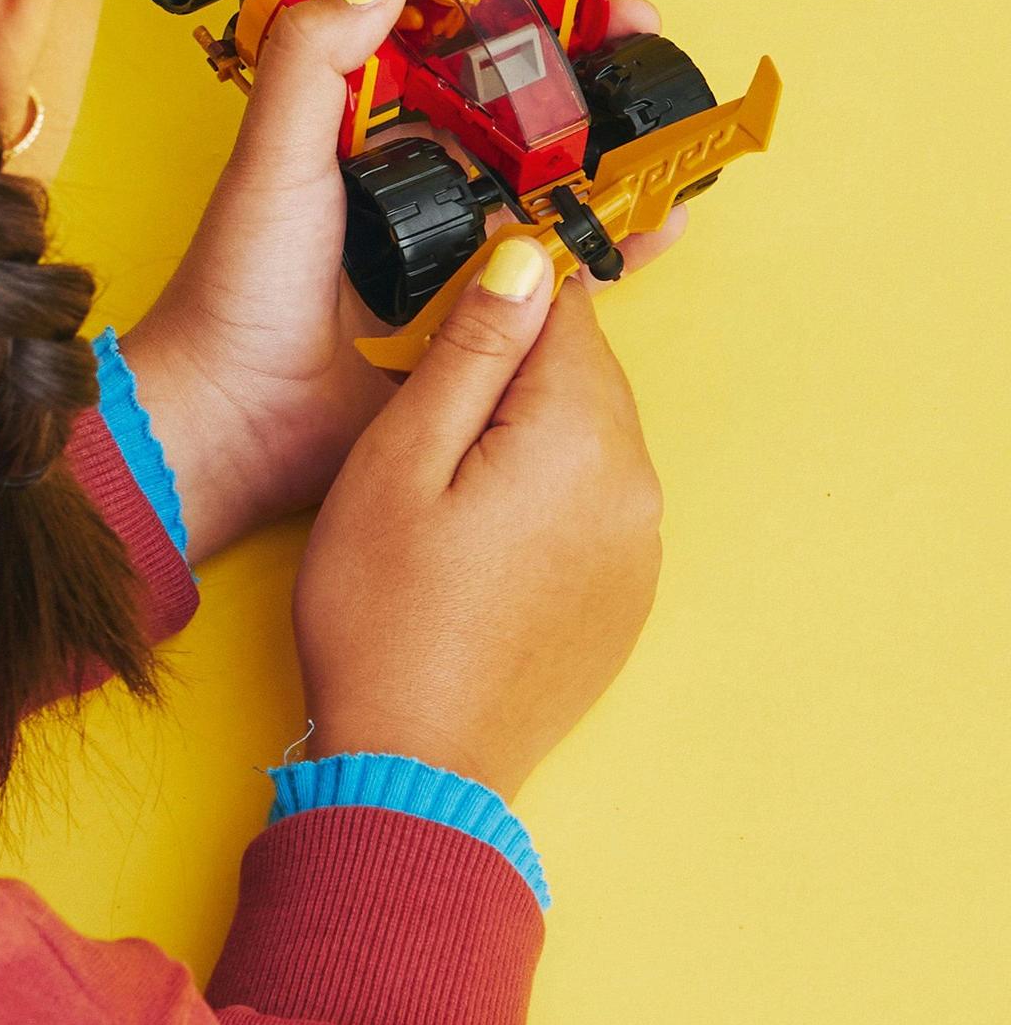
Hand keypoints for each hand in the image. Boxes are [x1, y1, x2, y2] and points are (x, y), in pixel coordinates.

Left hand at [124, 0, 679, 563]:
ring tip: (665, 113)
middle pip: (515, 98)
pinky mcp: (481, 314)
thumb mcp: (273, 158)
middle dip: (583, 57)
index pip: (446, 35)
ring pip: (550, 177)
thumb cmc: (237, 287)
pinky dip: (613, 242)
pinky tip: (659, 221)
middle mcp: (412, 174)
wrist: (237, 421)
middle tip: (636, 26)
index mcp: (361, 125)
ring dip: (612, 143)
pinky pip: (560, 267)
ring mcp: (452, 243)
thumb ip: (313, 63)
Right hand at [291, 241, 662, 800]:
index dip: (498, 287)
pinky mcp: (626, 592)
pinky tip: (479, 515)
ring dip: (528, 417)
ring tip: (443, 459)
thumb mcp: (400, 458)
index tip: (443, 301)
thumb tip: (524, 259)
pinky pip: (595, 493)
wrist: (413, 765)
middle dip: (515, 354)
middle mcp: (636, 488)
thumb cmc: (383, 615)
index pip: (563, 307)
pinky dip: (545, 477)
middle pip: (584, 367)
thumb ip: (472, 350)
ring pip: (590, 428)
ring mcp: (640, 548)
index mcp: (582, 440)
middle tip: (424, 381)